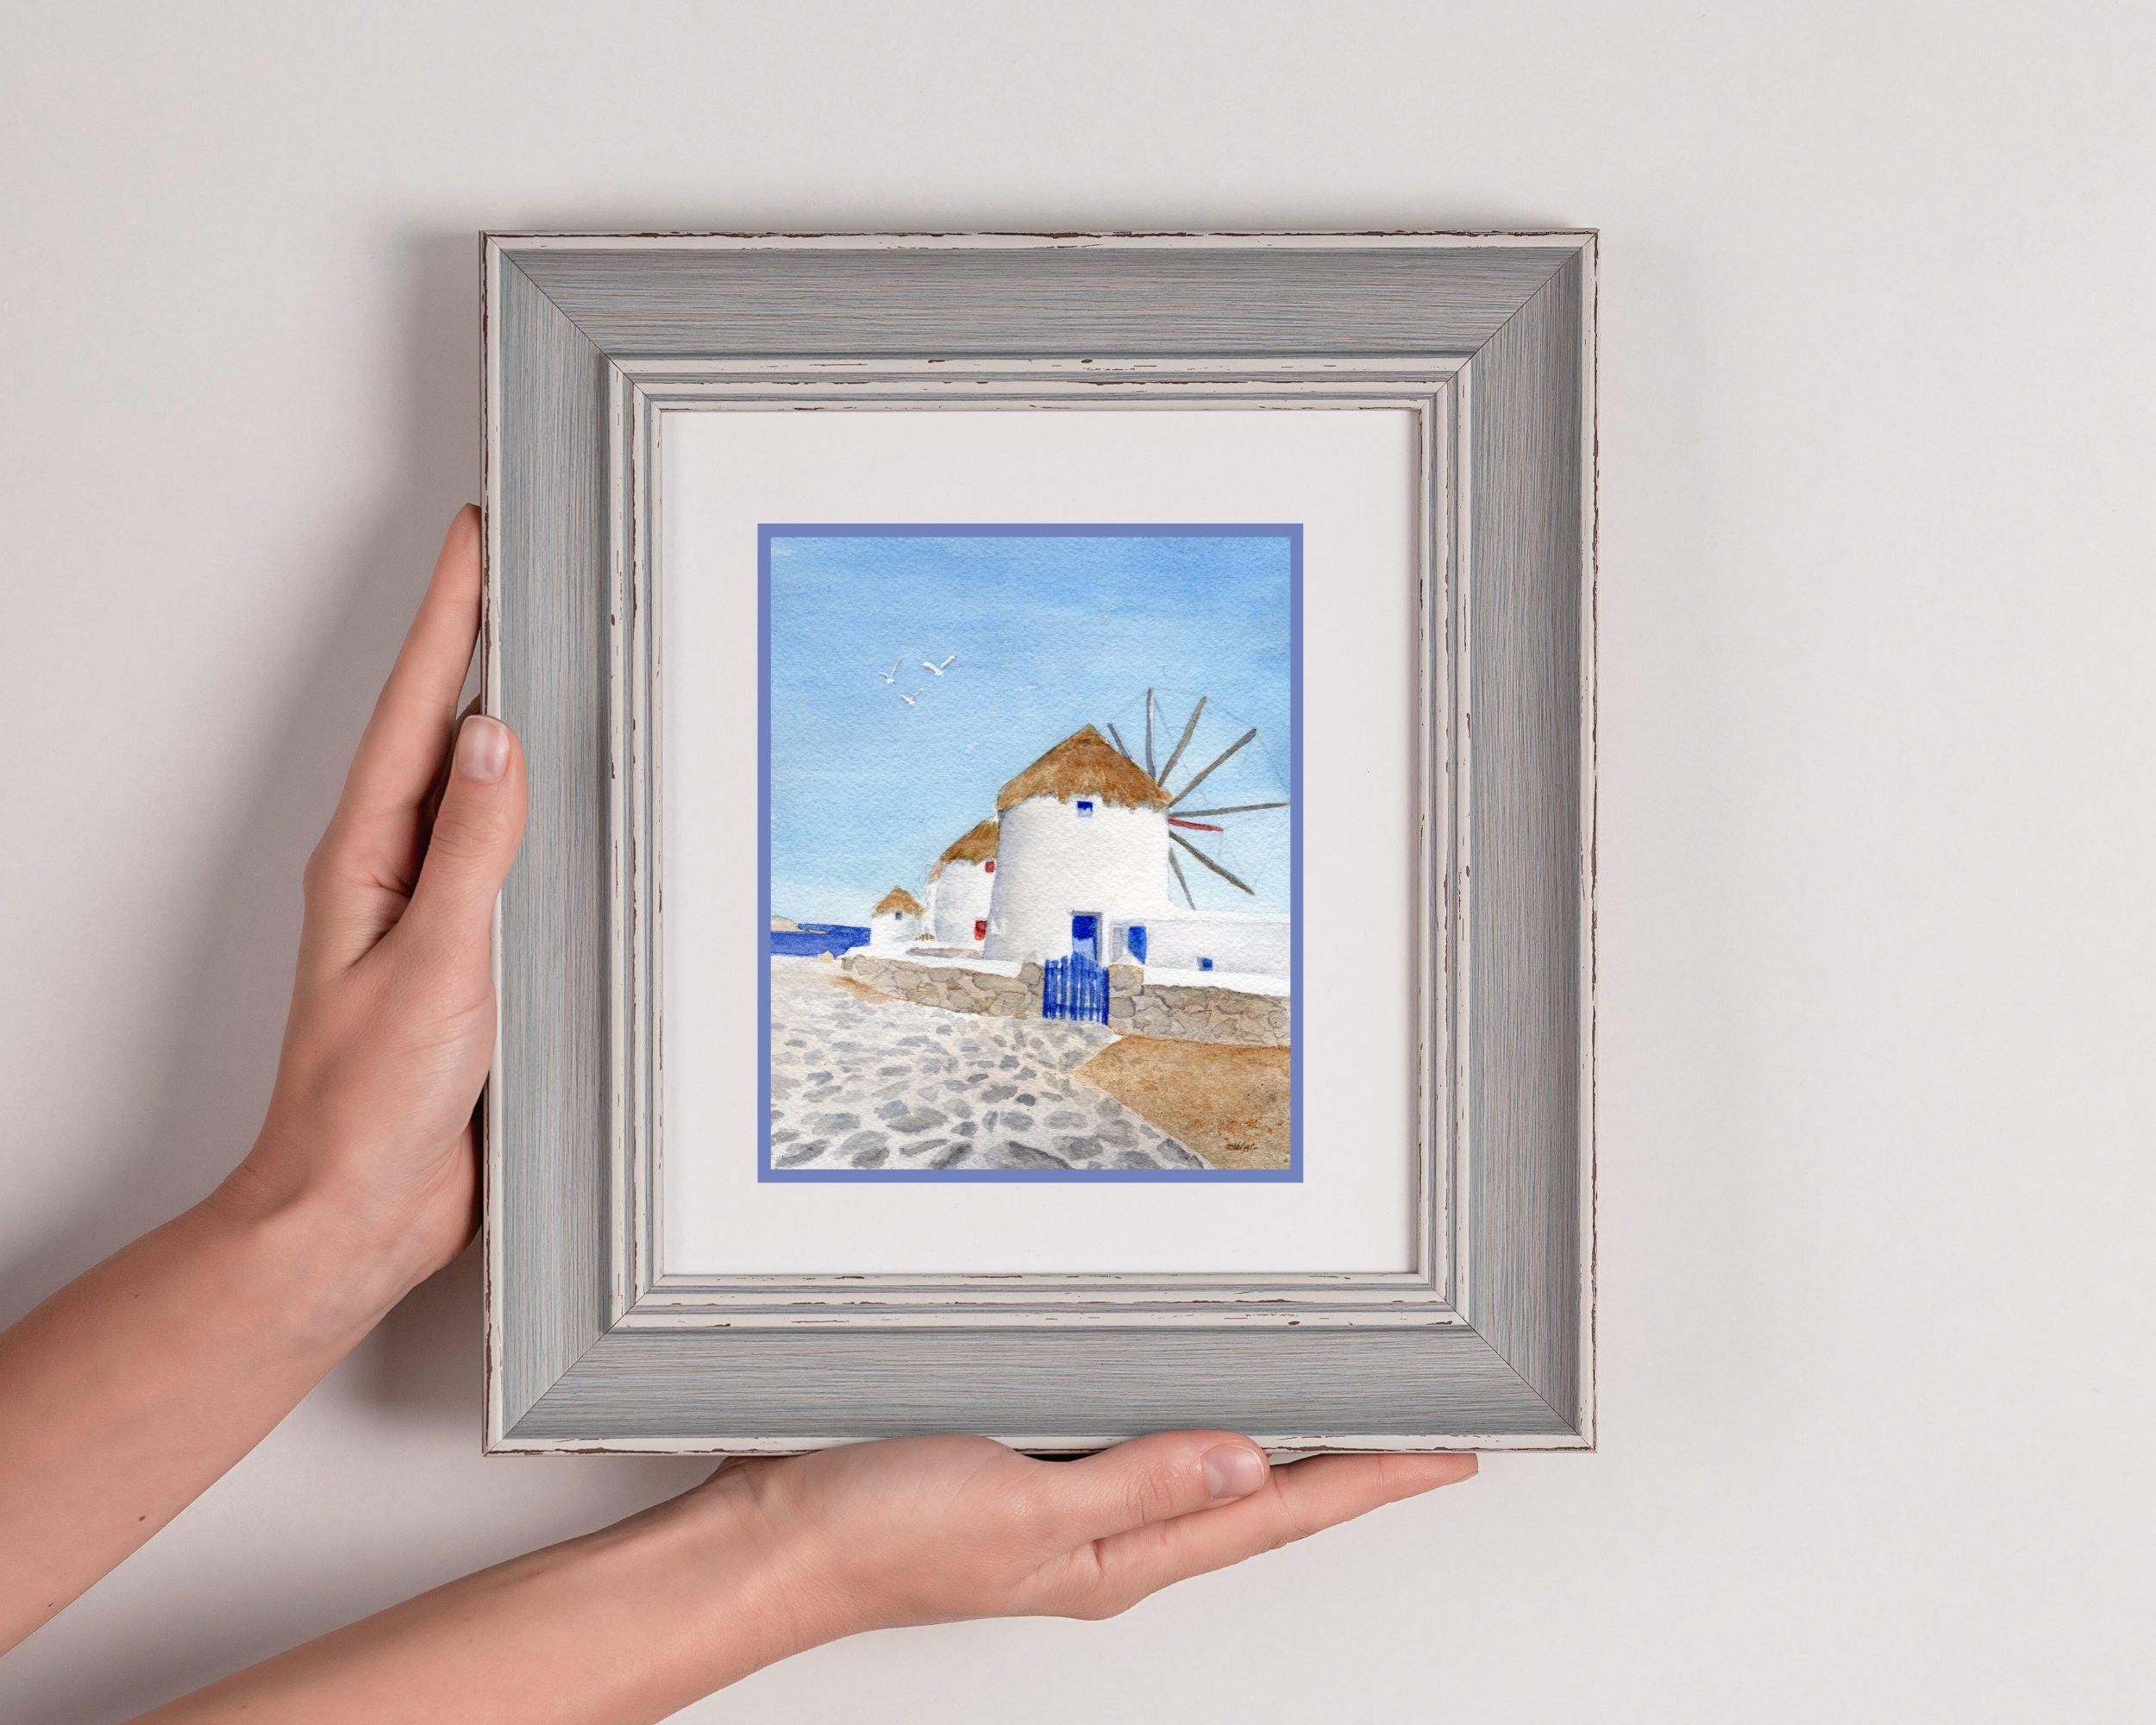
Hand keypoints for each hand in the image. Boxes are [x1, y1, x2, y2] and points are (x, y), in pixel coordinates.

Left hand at [219, 507, 525, 1306]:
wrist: (355, 1212)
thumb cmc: (368, 1106)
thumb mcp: (431, 964)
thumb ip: (470, 850)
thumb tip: (494, 741)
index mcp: (365, 858)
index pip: (416, 712)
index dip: (447, 620)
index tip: (476, 544)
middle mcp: (389, 872)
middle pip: (437, 729)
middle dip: (472, 642)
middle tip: (511, 567)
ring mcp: (425, 911)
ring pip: (471, 789)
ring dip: (504, 717)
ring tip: (542, 651)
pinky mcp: (462, 955)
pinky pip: (502, 856)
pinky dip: (533, 809)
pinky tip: (563, 800)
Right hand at [691, 1431, 1477, 1642]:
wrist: (772, 1543)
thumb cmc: (877, 1537)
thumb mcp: (1019, 1509)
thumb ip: (1136, 1482)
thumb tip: (1246, 1459)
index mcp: (1118, 1558)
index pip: (1274, 1515)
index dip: (1370, 1484)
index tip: (1447, 1457)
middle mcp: (1108, 1539)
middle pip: (1258, 1501)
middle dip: (1350, 1471)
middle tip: (1427, 1435)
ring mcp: (1069, 1509)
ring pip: (1205, 1474)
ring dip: (1282, 1448)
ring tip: (1350, 1419)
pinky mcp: (1028, 1473)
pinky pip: (1139, 1448)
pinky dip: (1194, 1425)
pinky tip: (1204, 1403)